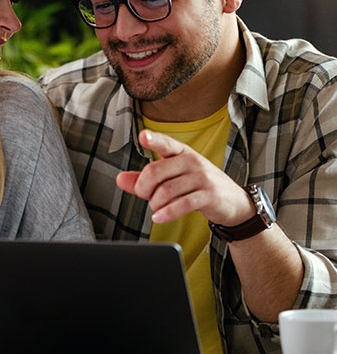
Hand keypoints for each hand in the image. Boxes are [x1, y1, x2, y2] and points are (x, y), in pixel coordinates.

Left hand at [116, 130, 253, 224]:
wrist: (232, 202)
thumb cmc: (197, 186)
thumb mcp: (171, 178)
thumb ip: (144, 178)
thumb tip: (120, 179)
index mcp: (181, 152)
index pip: (165, 143)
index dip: (153, 139)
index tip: (142, 136)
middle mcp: (192, 161)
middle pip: (155, 171)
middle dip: (143, 188)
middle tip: (144, 196)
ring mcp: (202, 177)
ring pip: (166, 190)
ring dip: (155, 203)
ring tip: (156, 208)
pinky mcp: (209, 195)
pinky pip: (182, 204)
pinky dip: (166, 213)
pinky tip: (159, 217)